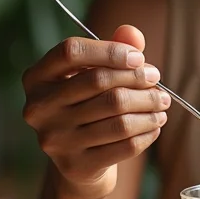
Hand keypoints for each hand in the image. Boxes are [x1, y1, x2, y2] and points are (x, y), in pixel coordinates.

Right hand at [21, 24, 169, 198]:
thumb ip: (114, 47)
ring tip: (162, 103)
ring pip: (118, 116)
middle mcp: (38, 108)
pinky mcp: (75, 165)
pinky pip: (125, 145)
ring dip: (149, 107)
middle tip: (157, 80)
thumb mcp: (95, 73)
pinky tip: (156, 125)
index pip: (71, 52)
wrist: (79, 163)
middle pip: (98, 82)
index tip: (139, 58)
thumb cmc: (88, 105)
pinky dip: (147, 132)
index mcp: (37, 78)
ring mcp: (54, 140)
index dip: (109, 50)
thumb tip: (132, 33)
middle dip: (137, 79)